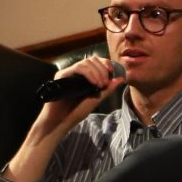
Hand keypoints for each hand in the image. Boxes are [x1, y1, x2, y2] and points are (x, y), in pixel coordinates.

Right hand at [1, 59, 118, 181]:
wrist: (60, 122)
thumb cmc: (75, 113)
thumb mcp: (95, 100)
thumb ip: (107, 90)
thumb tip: (121, 79)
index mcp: (84, 76)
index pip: (97, 62)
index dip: (106, 64)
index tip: (113, 73)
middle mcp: (75, 73)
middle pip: (92, 59)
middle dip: (103, 69)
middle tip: (105, 83)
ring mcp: (68, 73)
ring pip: (85, 62)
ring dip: (97, 72)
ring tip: (100, 85)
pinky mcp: (61, 76)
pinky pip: (77, 68)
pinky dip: (88, 73)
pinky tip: (94, 84)